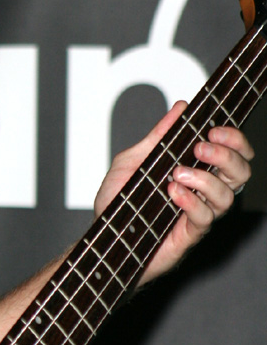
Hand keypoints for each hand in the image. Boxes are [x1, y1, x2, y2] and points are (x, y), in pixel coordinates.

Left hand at [94, 101, 253, 283]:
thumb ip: (157, 137)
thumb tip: (180, 108)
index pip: (233, 153)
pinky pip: (204, 218)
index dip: (234, 139)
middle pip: (241, 173)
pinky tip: (172, 193)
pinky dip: (191, 201)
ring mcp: (198, 214)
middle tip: (200, 149)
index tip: (214, 129)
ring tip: (177, 174)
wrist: (103, 235)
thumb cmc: (119, 201)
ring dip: (205, 180)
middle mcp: (203, 192)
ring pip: (227, 197)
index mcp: (196, 171)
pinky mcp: (189, 235)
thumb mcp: (133, 161)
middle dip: (226, 156)